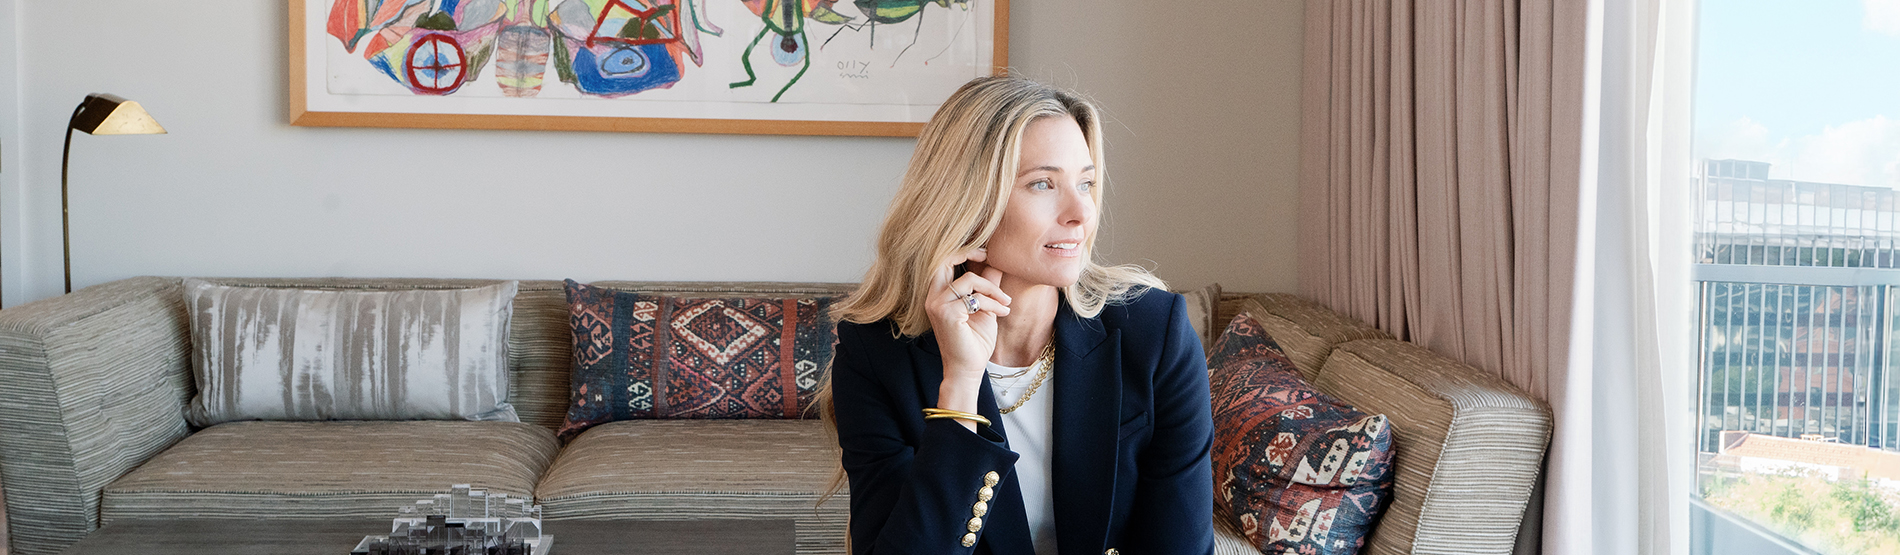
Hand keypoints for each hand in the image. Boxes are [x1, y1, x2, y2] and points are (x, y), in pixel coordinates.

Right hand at [925, 248, 1011, 418]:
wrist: (968, 369)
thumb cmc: (975, 341)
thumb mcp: (983, 307)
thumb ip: (986, 285)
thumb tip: (995, 262)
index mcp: (938, 294)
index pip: (943, 261)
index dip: (965, 252)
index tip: (986, 254)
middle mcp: (933, 298)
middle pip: (945, 259)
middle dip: (969, 253)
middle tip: (988, 257)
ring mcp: (937, 306)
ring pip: (969, 280)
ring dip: (993, 289)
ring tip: (1006, 303)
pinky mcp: (947, 315)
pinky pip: (975, 298)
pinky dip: (992, 303)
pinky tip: (1002, 313)